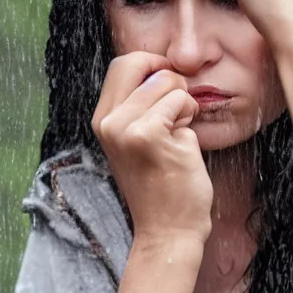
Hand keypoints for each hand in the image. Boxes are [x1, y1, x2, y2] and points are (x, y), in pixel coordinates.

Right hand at [92, 51, 212, 247]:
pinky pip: (181, 100)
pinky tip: (183, 145)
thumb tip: (162, 69)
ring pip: (166, 80)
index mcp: (102, 120)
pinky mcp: (147, 135)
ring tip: (178, 135)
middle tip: (178, 107)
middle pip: (136, 61)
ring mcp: (124, 128)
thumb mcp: (138, 140)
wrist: (168, 230)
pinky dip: (190, 117)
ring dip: (183, 103)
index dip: (152, 66)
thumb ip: (141, 106)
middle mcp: (107, 121)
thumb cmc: (161, 186)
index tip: (169, 89)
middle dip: (166, 75)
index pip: (122, 64)